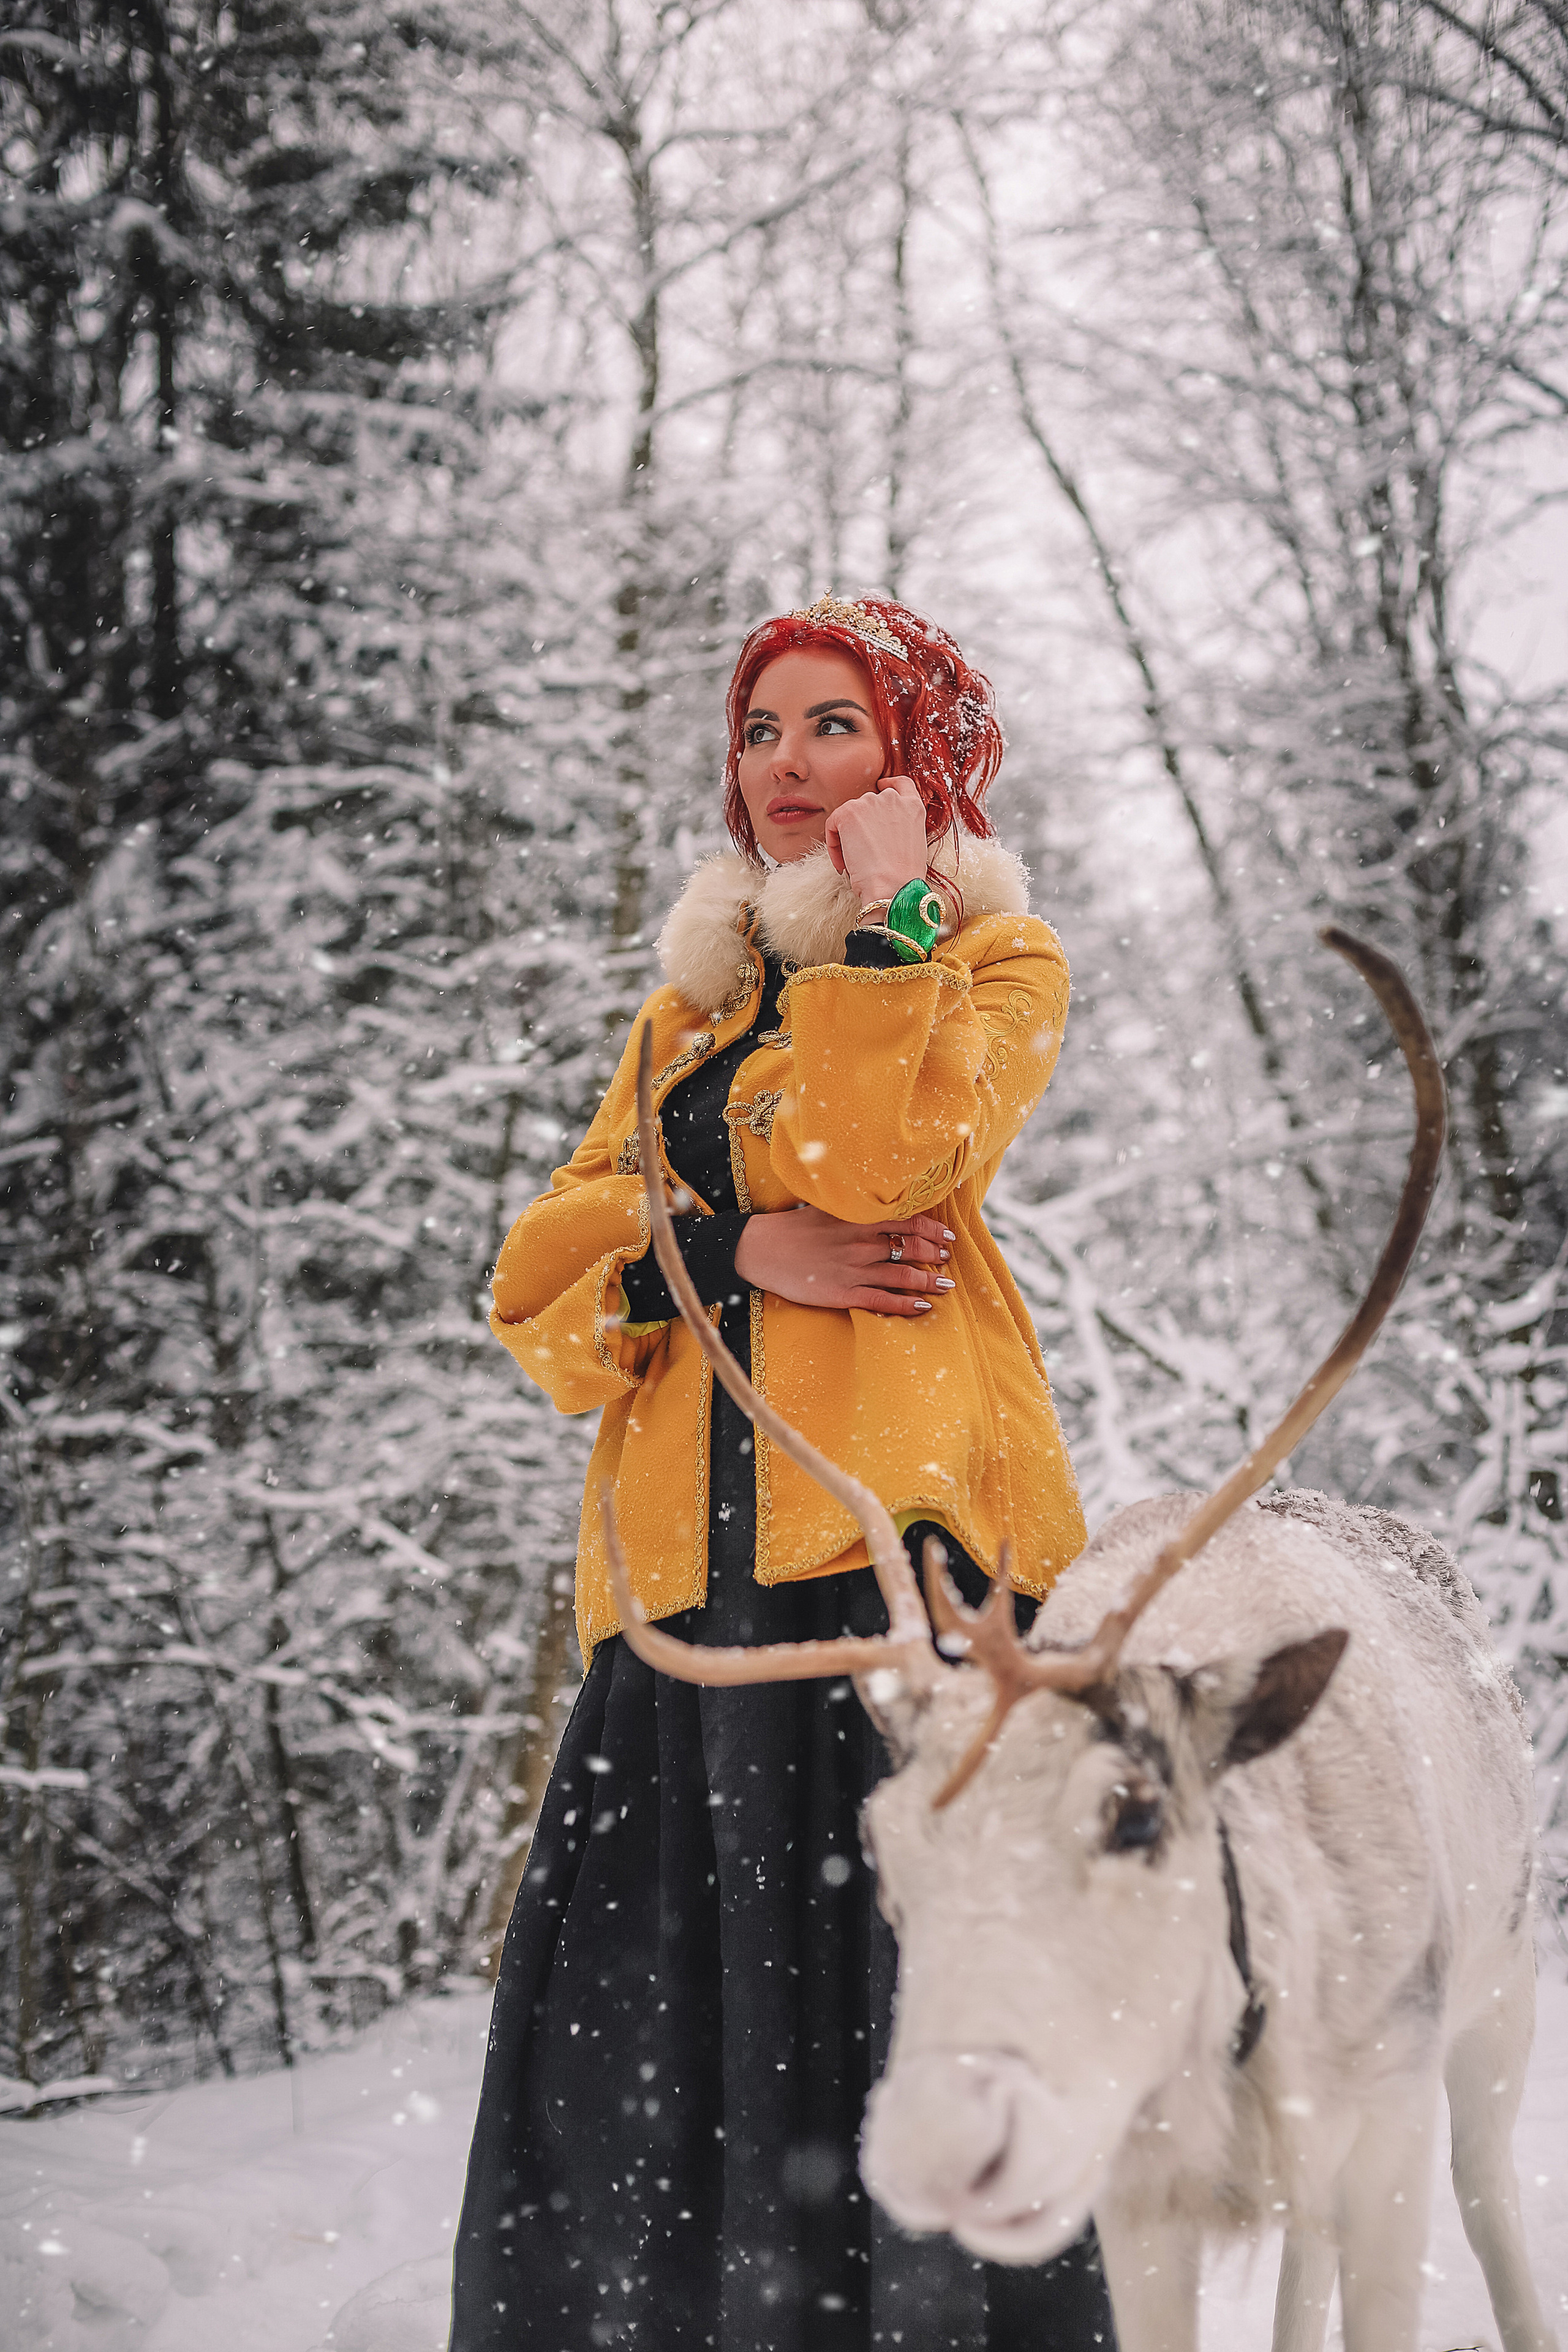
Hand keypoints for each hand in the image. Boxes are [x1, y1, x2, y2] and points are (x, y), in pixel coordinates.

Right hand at [735, 1205, 954, 1317]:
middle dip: (935, 1255)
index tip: (947, 1235)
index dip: (933, 1229)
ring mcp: (854, 1270)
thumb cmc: (793, 1227)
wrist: (761, 1249)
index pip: (909, 1221)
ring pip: (903, 1277)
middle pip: (912, 1249)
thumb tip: (882, 1201)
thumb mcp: (827, 1206)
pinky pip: (883, 1302)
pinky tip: (923, 1307)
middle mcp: (862, 1243)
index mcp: (859, 1218)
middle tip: (947, 1259)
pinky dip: (906, 1305)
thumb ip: (856, 1206)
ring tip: (946, 1284)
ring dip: (929, 1282)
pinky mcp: (843, 1294)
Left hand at [823, 773, 928, 908]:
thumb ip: (902, 827)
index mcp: (913, 806)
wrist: (893, 887)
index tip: (881, 786)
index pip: (900, 784)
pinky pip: (833, 824)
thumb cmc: (904, 878)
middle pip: (870, 802)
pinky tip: (843, 863)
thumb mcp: (914, 844)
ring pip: (850, 815)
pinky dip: (833, 844)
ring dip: (848, 837)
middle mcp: (892, 799)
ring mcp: (869, 803)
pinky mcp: (848, 812)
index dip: (889, 784)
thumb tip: (884, 831)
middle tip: (864, 852)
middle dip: (864, 823)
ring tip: (855, 863)